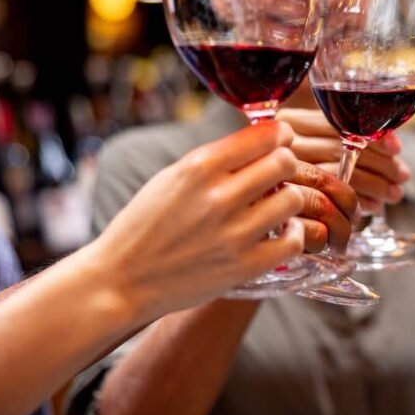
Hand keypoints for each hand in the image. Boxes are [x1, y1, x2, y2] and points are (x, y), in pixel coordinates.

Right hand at [88, 121, 325, 318]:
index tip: (282, 138)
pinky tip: (280, 232)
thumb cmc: (145, 225)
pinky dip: (293, 233)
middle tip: (279, 173)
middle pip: (284, 162)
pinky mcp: (244, 267)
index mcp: (198, 168)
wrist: (121, 281)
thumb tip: (262, 139)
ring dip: (290, 198)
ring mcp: (233, 234)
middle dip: (286, 163)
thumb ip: (216, 159)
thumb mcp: (172, 177)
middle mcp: (218, 197)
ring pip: (294, 199)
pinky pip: (294, 240)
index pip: (263, 136)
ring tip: (277, 204)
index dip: (280, 134)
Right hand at [276, 107, 409, 219]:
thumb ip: (341, 138)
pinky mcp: (283, 204)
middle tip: (402, 175)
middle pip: (338, 149)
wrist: (254, 209)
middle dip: (379, 163)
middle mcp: (280, 148)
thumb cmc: (295, 173)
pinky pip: (327, 203)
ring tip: (394, 192)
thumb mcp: (314, 146)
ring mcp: (278, 175)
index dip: (370, 136)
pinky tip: (373, 206)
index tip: (397, 148)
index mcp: (287, 124)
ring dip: (373, 185)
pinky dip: (355, 203)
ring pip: (336, 176)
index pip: (335, 124)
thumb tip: (392, 144)